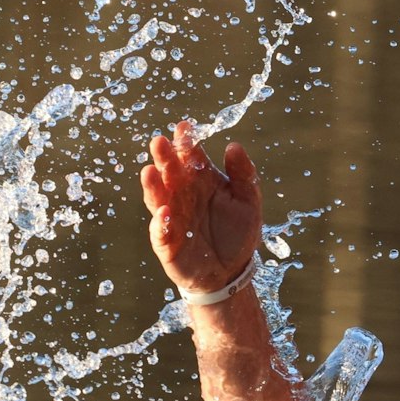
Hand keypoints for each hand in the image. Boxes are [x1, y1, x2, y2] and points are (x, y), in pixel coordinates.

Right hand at [140, 120, 261, 295]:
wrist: (231, 272)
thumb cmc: (237, 233)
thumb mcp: (249, 203)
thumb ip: (244, 176)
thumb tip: (234, 146)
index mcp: (201, 180)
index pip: (191, 156)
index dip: (187, 142)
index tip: (185, 128)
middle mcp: (182, 194)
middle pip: (170, 172)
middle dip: (164, 157)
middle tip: (160, 142)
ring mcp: (171, 217)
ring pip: (159, 198)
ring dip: (154, 185)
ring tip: (151, 171)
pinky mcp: (167, 243)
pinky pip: (161, 232)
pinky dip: (161, 223)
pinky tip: (165, 212)